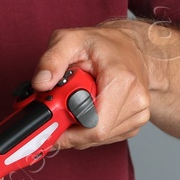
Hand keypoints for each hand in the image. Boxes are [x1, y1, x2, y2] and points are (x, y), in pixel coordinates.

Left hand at [29, 21, 156, 151]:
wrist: (130, 46)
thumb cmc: (102, 43)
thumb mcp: (70, 40)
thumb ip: (52, 60)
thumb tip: (40, 83)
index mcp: (121, 80)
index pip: (95, 126)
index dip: (68, 131)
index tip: (51, 123)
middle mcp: (136, 100)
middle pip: (95, 135)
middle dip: (71, 127)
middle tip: (60, 107)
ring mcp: (139, 113)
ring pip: (99, 139)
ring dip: (81, 128)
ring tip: (77, 102)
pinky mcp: (137, 122)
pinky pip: (107, 137)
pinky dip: (91, 128)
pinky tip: (90, 107)